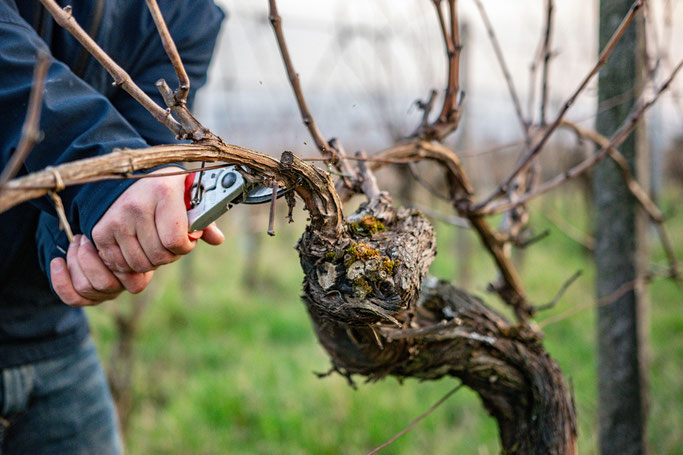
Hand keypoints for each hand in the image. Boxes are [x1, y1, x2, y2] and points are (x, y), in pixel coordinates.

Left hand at [50, 234, 152, 305]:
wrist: (104, 232)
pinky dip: (60, 280)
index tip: (101, 235)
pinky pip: (71, 298)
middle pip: (104, 284)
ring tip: (74, 243)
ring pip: (84, 288)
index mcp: (139, 276)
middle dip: (87, 257)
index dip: (111, 256)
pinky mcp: (86, 298)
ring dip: (74, 261)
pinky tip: (57, 261)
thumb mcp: (124, 229)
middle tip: (84, 238)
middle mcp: (122, 288)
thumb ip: (124, 235)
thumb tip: (122, 231)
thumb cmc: (116, 227)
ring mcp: (104, 294)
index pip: (129, 278)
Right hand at [91, 169, 223, 273]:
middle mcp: (136, 205)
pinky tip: (138, 249)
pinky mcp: (100, 232)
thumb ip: (204, 219)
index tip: (187, 239)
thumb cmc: (167, 188)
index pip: (176, 240)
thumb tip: (217, 240)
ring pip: (140, 264)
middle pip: (158, 256)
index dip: (186, 246)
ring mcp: (115, 219)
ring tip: (155, 245)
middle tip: (170, 243)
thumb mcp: (189, 195)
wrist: (130, 178)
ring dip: (151, 261)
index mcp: (163, 191)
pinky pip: (120, 264)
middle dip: (170, 255)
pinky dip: (131, 264)